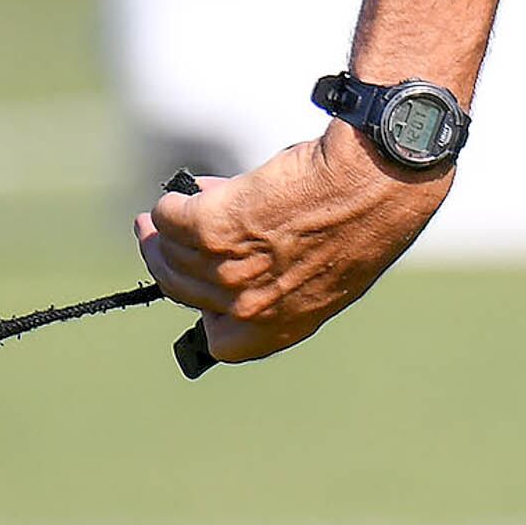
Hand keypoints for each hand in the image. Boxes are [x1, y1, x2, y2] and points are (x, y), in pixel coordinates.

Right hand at [137, 130, 451, 367]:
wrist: (372, 183)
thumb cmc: (362, 215)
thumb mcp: (321, 264)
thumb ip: (273, 268)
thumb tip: (220, 238)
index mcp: (281, 325)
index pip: (222, 341)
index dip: (209, 312)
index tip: (203, 287)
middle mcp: (248, 308)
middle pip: (182, 289)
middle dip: (165, 263)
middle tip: (153, 237)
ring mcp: (227, 270)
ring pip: (170, 251)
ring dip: (163, 229)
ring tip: (167, 211)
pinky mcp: (213, 227)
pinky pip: (171, 216)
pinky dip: (172, 204)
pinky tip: (182, 193)